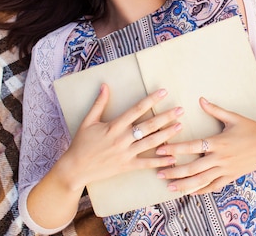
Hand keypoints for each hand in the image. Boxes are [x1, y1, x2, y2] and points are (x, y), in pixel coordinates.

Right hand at [60, 84, 183, 189]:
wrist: (75, 169)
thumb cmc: (81, 143)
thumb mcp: (88, 121)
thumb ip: (99, 103)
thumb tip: (105, 85)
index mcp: (113, 126)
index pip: (136, 110)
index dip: (151, 100)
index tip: (163, 92)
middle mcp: (121, 139)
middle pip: (148, 126)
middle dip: (165, 117)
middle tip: (180, 110)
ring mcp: (125, 153)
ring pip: (150, 143)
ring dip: (167, 134)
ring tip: (180, 126)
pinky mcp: (127, 166)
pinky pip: (146, 163)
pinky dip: (160, 161)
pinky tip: (172, 157)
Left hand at [155, 97, 255, 194]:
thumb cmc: (252, 129)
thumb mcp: (234, 118)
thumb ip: (215, 110)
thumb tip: (200, 99)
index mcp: (218, 142)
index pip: (192, 146)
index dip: (175, 149)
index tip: (160, 150)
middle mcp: (220, 158)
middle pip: (192, 168)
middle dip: (174, 171)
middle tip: (158, 172)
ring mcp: (226, 169)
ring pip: (201, 181)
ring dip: (184, 184)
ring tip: (169, 187)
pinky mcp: (231, 177)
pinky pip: (213, 186)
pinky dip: (200, 190)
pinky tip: (189, 192)